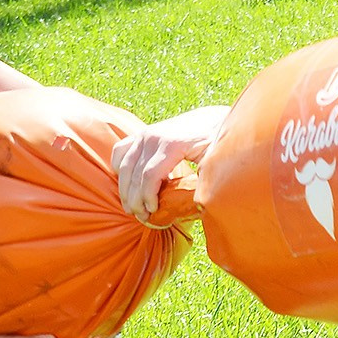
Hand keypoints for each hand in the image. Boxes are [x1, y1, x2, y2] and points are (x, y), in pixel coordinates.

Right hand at [111, 105, 227, 221]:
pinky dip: (120, 167)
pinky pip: (121, 150)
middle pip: (134, 173)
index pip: (150, 176)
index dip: (147, 197)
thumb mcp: (215, 161)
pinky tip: (127, 183)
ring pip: (124, 164)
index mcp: (172, 144)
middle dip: (134, 199)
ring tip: (131, 206)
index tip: (153, 212)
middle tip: (141, 217)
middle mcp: (154, 137)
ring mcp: (146, 133)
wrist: (212, 120)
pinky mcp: (142, 133)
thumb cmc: (217, 143)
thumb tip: (198, 205)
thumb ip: (206, 179)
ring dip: (124, 188)